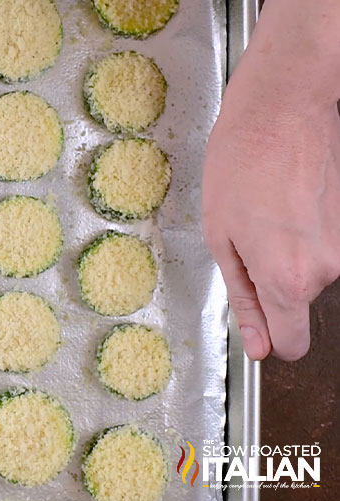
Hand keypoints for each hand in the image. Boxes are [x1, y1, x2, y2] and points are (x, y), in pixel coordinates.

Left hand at [202, 64, 339, 360]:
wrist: (282, 109)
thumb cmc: (241, 164)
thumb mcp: (219, 236)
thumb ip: (243, 297)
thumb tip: (258, 344)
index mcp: (287, 279)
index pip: (291, 345)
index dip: (271, 338)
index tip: (259, 326)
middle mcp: (327, 270)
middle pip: (296, 300)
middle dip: (271, 277)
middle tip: (248, 234)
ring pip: (311, 270)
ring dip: (288, 250)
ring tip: (266, 209)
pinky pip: (323, 245)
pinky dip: (304, 231)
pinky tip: (287, 199)